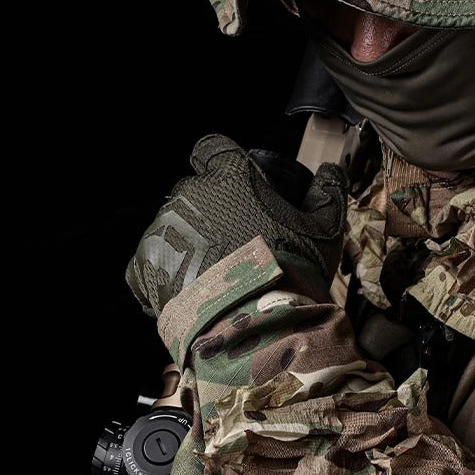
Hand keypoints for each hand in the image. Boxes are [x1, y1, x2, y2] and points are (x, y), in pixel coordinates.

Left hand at [125, 134, 348, 318]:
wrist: (252, 326)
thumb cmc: (290, 268)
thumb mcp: (324, 229)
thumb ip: (328, 194)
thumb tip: (332, 171)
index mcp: (229, 175)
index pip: (212, 148)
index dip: (222, 162)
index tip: (235, 182)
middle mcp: (189, 195)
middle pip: (194, 189)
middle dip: (211, 206)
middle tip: (235, 236)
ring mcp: (161, 231)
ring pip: (172, 224)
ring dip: (189, 239)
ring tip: (216, 271)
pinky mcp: (143, 267)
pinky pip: (151, 261)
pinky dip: (167, 271)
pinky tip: (193, 289)